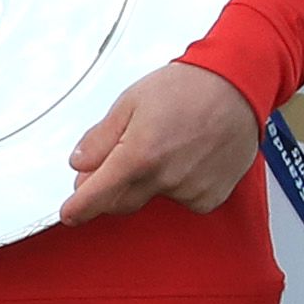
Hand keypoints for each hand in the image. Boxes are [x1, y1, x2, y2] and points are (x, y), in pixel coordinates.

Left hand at [61, 61, 260, 224]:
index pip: (99, 194)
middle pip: (122, 202)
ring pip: (152, 198)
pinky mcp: (211, 198)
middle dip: (109, 190)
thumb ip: (101, 138)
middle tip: (114, 161)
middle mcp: (166, 179)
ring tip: (164, 143)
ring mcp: (191, 191)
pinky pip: (180, 200)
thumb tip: (80, 163)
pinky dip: (174, 185)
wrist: (234, 88)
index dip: (80, 207)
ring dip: (146, 181)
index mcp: (140, 155)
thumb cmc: (185, 89)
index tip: (70, 214)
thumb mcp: (129, 103)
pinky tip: (184, 157)